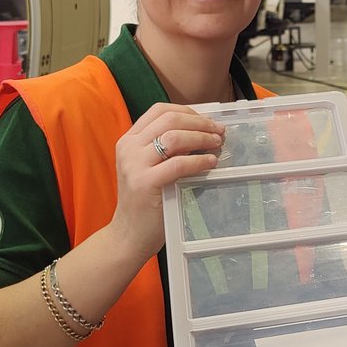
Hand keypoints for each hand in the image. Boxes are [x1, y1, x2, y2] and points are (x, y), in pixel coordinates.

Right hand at [108, 103, 224, 260]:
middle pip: (169, 119)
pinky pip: (178, 163)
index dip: (187, 111)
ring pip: (175, 137)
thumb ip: (165, 149)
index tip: (206, 120)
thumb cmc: (145, 202)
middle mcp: (129, 148)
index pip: (159, 110)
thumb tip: (202, 132)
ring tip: (217, 144)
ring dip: (202, 137)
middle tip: (218, 131)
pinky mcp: (145, 183)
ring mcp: (134, 165)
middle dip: (199, 122)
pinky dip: (199, 160)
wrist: (128, 235)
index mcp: (128, 140)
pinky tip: (211, 162)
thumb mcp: (148, 168)